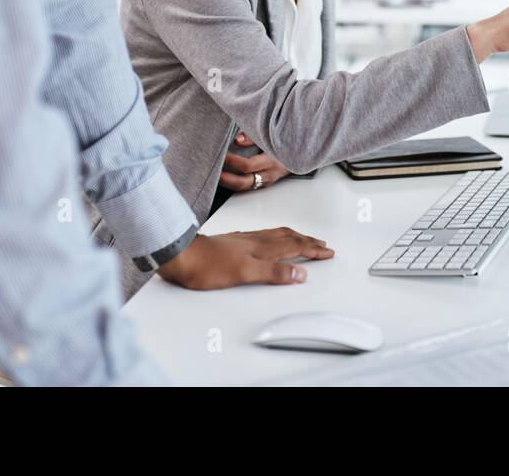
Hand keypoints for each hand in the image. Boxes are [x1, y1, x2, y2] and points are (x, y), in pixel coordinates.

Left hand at [155, 228, 334, 289]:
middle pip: (289, 237)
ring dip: (295, 236)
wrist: (181, 256)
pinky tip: (270, 239)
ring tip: (303, 238)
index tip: (327, 251)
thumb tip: (299, 274)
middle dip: (308, 240)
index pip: (294, 246)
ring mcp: (244, 239)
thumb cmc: (207, 266)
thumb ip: (273, 273)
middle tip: (322, 244)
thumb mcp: (244, 274)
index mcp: (261, 248)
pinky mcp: (234, 241)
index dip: (313, 249)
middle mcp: (255, 240)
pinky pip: (265, 234)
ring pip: (277, 234)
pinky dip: (277, 236)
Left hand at [219, 131, 291, 190]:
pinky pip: (247, 186)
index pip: (248, 165)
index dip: (233, 161)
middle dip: (226, 179)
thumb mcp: (270, 135)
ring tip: (216, 176)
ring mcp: (266, 181)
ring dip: (229, 183)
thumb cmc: (282, 141)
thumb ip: (253, 137)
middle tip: (214, 173)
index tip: (222, 155)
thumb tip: (237, 140)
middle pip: (244, 182)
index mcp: (271, 160)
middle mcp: (269, 174)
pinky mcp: (263, 183)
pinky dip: (235, 183)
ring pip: (244, 187)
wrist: (298, 153)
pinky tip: (226, 178)